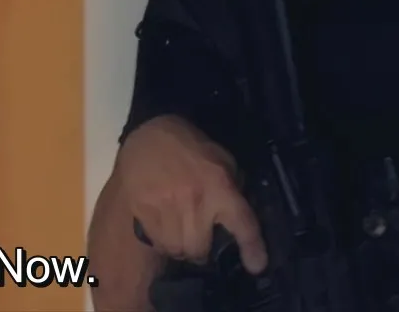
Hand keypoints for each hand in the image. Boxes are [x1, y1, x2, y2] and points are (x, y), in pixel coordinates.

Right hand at [118, 115, 269, 273]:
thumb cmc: (189, 146)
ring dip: (181, 248)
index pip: (242, 224)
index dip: (252, 249)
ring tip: (181, 235)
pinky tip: (164, 229)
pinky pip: (157, 242)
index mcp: (220, 186)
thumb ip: (232, 187)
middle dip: (202, 249)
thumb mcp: (221, 160)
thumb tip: (237, 217)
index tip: (256, 265)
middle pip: (200, 248)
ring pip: (177, 249)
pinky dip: (163, 242)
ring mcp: (165, 206)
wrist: (148, 132)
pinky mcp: (142, 209)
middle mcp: (194, 200)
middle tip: (201, 240)